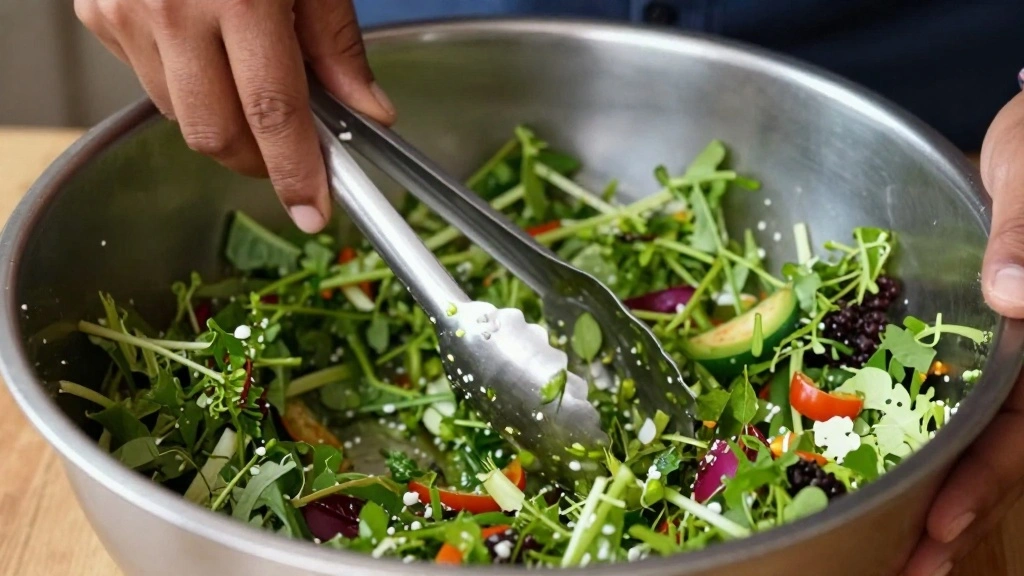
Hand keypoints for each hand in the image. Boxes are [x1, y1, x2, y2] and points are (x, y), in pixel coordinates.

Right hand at [73, 0, 395, 233]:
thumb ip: (338, 45)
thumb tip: (369, 112)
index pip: (273, 116)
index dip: (295, 173)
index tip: (313, 210)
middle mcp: (172, 9)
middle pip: (215, 135)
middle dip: (259, 161)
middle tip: (291, 155)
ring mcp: (126, 11)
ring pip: (179, 117)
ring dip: (223, 123)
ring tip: (250, 83)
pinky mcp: (99, 12)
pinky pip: (149, 81)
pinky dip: (186, 85)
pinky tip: (206, 50)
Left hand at [903, 91, 1023, 575]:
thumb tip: (1019, 296)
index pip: (1022, 423)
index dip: (986, 478)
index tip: (944, 524)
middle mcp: (1020, 357)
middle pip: (991, 451)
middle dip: (949, 514)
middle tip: (904, 570)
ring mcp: (984, 357)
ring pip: (957, 436)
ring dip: (922, 491)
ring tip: (882, 549)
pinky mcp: (945, 343)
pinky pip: (921, 397)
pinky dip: (898, 437)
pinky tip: (858, 467)